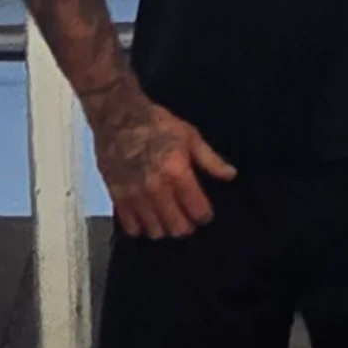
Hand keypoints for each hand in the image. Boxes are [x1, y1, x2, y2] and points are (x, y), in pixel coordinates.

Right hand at [92, 90, 236, 239]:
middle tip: (187, 215)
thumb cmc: (157, 123)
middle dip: (186, 225)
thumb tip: (230, 175)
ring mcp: (134, 194)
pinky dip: (141, 227)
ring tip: (167, 216)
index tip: (204, 211)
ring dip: (164, 227)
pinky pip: (130, 227)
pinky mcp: (116, 196)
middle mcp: (156, 188)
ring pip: (155, 231)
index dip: (205, 215)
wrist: (117, 116)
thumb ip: (210, 160)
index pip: (198, 211)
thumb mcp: (190, 135)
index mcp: (177, 171)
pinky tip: (147, 217)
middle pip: (177, 228)